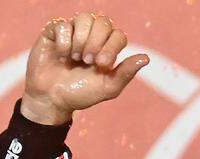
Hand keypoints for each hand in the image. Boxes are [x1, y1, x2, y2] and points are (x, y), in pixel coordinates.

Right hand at [21, 12, 149, 125]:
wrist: (52, 98)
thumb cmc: (81, 93)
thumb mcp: (107, 87)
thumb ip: (126, 73)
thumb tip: (146, 58)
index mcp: (107, 48)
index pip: (118, 35)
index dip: (111, 47)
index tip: (101, 65)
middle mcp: (92, 37)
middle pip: (103, 22)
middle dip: (96, 42)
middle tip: (87, 61)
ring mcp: (74, 32)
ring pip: (84, 18)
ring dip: (80, 40)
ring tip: (75, 58)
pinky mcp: (54, 31)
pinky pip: (63, 24)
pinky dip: (64, 42)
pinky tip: (61, 56)